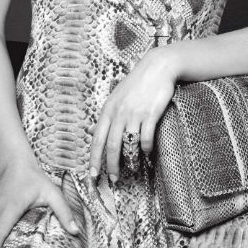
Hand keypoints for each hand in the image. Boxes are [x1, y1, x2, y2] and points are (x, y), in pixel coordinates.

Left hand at [89, 46, 177, 181]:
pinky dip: (146, 148)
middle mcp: (119, 113)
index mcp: (108, 109)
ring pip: (128, 144)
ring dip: (130, 160)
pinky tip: (147, 152)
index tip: (93, 174)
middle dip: (111, 166)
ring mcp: (135, 113)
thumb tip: (90, 131)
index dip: (94, 159)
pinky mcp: (151, 114)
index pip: (97, 139)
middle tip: (113, 179)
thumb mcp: (115, 97)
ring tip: (132, 169)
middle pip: (111, 146)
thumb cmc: (136, 83)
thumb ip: (105, 116)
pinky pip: (146, 138)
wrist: (157, 67)